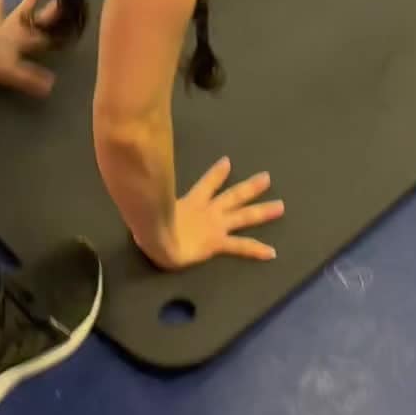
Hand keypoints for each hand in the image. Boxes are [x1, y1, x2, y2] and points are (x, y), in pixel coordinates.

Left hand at [0, 0, 56, 97]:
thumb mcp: (10, 72)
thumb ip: (29, 77)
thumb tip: (51, 85)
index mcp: (18, 38)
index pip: (40, 29)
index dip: (52, 20)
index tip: (64, 6)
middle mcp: (8, 27)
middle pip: (25, 10)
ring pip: (1, 9)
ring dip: (3, 0)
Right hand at [155, 158, 283, 269]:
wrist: (156, 238)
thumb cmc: (148, 222)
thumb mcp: (149, 204)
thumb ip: (149, 195)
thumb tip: (134, 183)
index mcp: (191, 202)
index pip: (207, 183)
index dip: (218, 173)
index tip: (228, 162)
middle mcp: (208, 211)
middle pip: (233, 195)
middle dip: (250, 187)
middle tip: (267, 178)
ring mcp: (215, 226)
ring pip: (244, 216)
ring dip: (263, 211)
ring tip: (281, 207)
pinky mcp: (217, 242)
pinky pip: (241, 246)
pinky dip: (257, 249)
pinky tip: (272, 253)